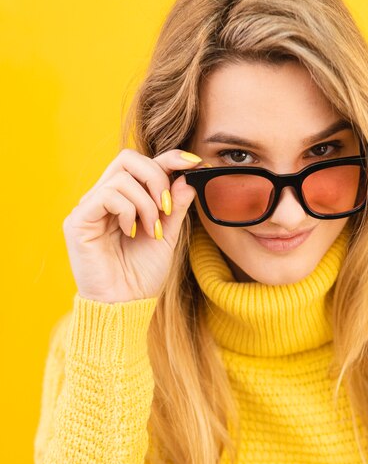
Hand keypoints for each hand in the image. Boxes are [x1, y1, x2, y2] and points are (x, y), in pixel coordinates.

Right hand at [62, 148, 201, 302]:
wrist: (124, 306)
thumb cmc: (142, 275)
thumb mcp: (167, 236)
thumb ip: (175, 206)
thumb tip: (186, 176)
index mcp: (123, 200)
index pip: (142, 164)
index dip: (168, 158)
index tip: (194, 163)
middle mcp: (103, 199)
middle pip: (128, 159)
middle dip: (157, 177)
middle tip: (167, 208)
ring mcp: (89, 208)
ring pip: (121, 176)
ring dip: (146, 203)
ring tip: (151, 230)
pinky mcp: (78, 220)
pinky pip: (107, 195)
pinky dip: (128, 211)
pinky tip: (132, 232)